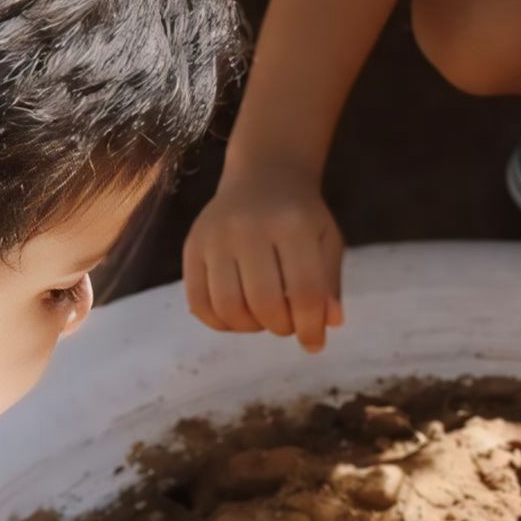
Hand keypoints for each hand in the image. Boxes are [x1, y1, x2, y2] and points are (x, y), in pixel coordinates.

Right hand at [183, 164, 346, 347]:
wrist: (263, 177)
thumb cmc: (301, 216)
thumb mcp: (327, 241)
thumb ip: (329, 282)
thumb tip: (329, 324)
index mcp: (293, 225)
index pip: (304, 291)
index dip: (310, 327)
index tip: (314, 344)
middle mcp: (249, 228)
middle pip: (264, 303)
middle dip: (281, 327)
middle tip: (288, 324)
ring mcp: (214, 236)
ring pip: (228, 306)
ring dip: (250, 327)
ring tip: (263, 319)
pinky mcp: (191, 246)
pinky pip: (198, 302)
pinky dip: (219, 322)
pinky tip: (237, 317)